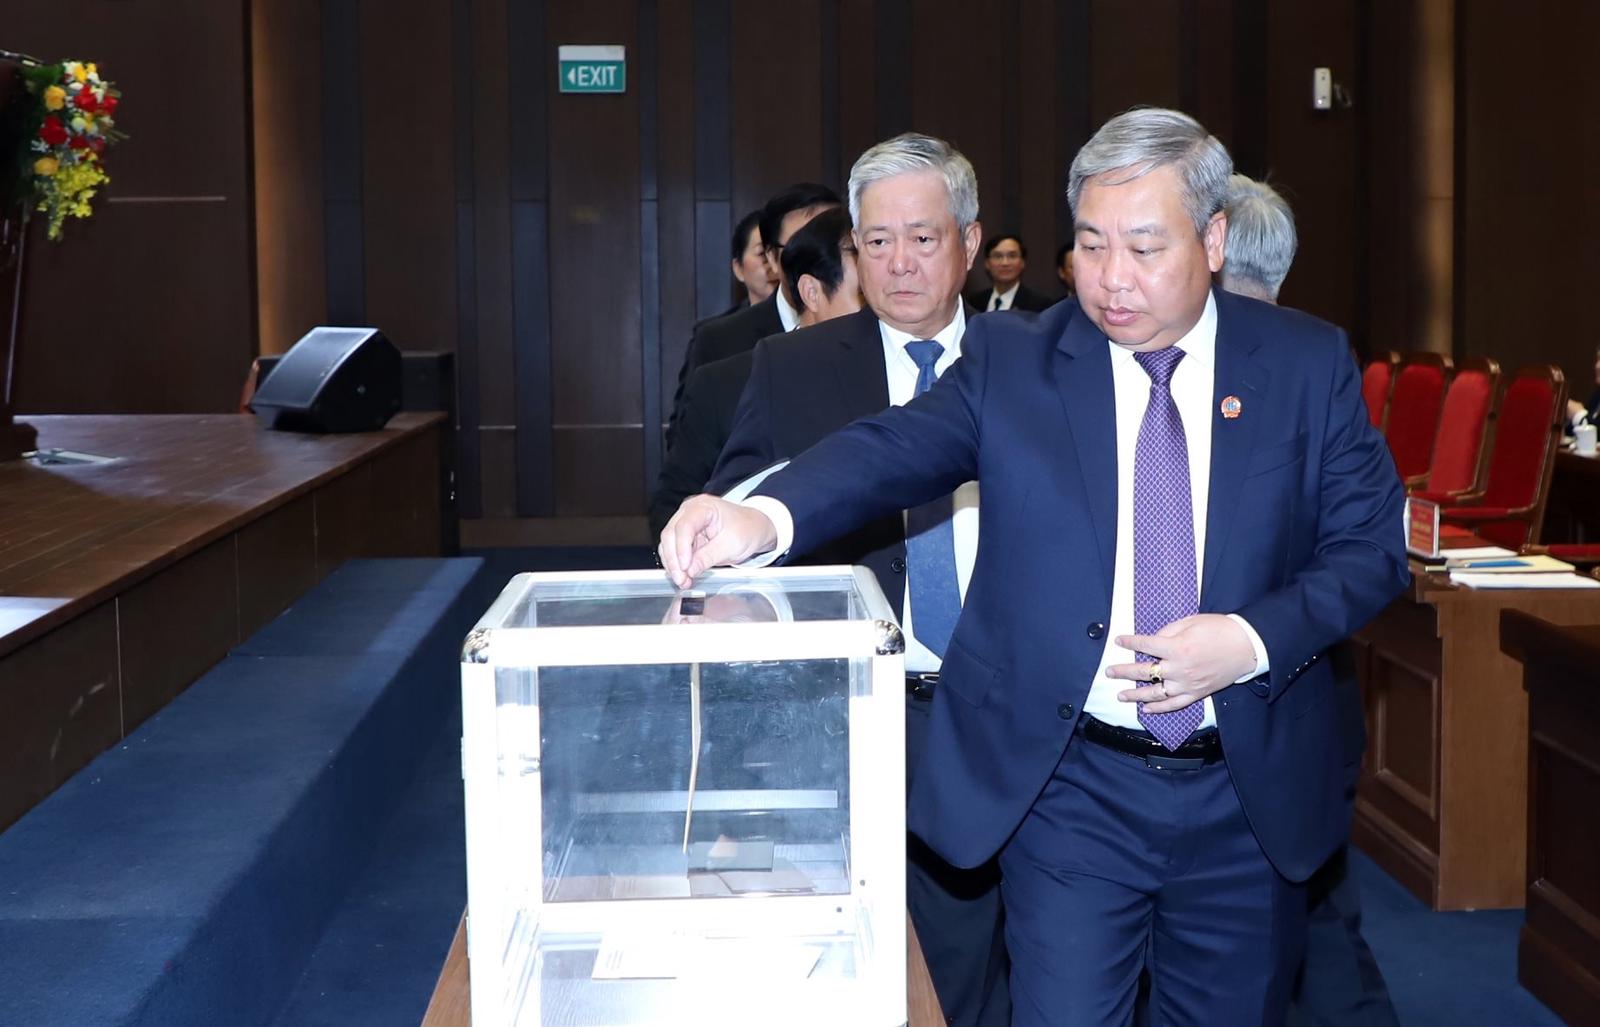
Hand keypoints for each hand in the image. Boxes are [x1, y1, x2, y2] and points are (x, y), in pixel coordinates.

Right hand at [658, 494, 778, 587]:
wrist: (755, 528)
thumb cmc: (747, 529)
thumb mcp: (732, 545)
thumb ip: (708, 557)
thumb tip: (689, 570)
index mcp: (703, 507)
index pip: (684, 526)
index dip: (681, 548)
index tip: (685, 567)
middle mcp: (690, 512)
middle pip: (671, 534)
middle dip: (673, 560)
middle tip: (681, 579)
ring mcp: (686, 523)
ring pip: (668, 544)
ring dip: (673, 564)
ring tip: (683, 581)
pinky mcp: (686, 537)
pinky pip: (674, 550)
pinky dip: (676, 564)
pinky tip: (684, 577)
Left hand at [1105, 614, 1256, 713]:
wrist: (1246, 646)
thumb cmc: (1219, 630)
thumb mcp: (1191, 622)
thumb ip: (1168, 631)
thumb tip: (1153, 638)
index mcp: (1177, 648)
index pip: (1145, 645)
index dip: (1129, 642)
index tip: (1118, 641)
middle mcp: (1179, 669)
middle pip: (1144, 672)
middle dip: (1123, 672)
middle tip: (1109, 672)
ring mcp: (1187, 684)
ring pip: (1155, 693)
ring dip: (1135, 696)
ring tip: (1120, 695)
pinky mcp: (1196, 694)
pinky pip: (1174, 705)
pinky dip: (1159, 709)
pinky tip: (1146, 709)